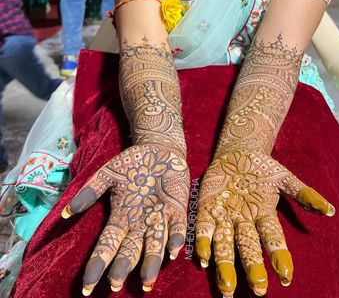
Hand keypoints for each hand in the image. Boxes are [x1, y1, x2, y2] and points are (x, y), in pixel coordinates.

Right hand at [61, 144, 189, 294]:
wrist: (159, 149)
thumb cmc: (133, 163)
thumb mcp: (108, 173)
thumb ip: (90, 191)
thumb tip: (66, 212)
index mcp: (121, 217)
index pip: (106, 245)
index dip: (97, 264)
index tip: (87, 285)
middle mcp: (139, 223)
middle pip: (129, 250)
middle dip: (122, 267)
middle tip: (115, 284)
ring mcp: (159, 218)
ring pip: (154, 244)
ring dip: (151, 262)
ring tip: (147, 280)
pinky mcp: (177, 209)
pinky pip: (177, 227)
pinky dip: (175, 238)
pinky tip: (173, 251)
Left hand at [195, 147, 334, 296]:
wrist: (237, 153)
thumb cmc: (263, 168)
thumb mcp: (283, 177)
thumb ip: (303, 194)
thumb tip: (329, 211)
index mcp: (264, 214)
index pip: (273, 238)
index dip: (279, 256)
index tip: (286, 276)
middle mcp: (244, 221)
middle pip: (249, 247)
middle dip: (253, 267)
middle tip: (259, 290)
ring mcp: (225, 216)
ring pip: (225, 244)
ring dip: (225, 265)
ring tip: (227, 288)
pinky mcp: (206, 209)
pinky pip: (204, 228)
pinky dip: (204, 242)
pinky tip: (203, 258)